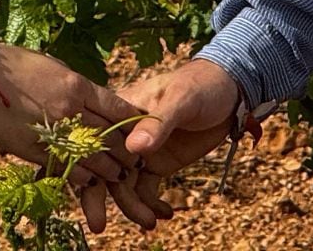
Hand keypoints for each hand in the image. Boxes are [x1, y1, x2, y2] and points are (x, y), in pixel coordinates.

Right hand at [0, 45, 149, 228]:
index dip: (133, 121)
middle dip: (127, 149)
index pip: (117, 107)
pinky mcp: (36, 151)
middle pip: (111, 136)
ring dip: (110, 168)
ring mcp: (54, 132)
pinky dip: (83, 177)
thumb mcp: (50, 65)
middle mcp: (70, 110)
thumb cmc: (11, 65)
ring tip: (119, 174)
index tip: (143, 129)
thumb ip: (73, 83)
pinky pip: (68, 168)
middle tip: (137, 158)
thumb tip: (89, 95)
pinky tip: (91, 180)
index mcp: (76, 84)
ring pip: (94, 157)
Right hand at [76, 63, 239, 230]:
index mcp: (120, 111)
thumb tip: (133, 148)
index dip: (85, 166)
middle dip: (99, 198)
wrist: (228, 92)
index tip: (84, 191)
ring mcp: (141, 150)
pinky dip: (152, 205)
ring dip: (132, 207)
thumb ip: (158, 123)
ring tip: (149, 223)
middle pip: (104, 167)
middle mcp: (124, 134)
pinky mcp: (158, 163)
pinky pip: (147, 190)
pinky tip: (165, 215)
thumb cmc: (200, 86)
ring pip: (125, 184)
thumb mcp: (182, 99)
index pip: (96, 141)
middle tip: (98, 226)